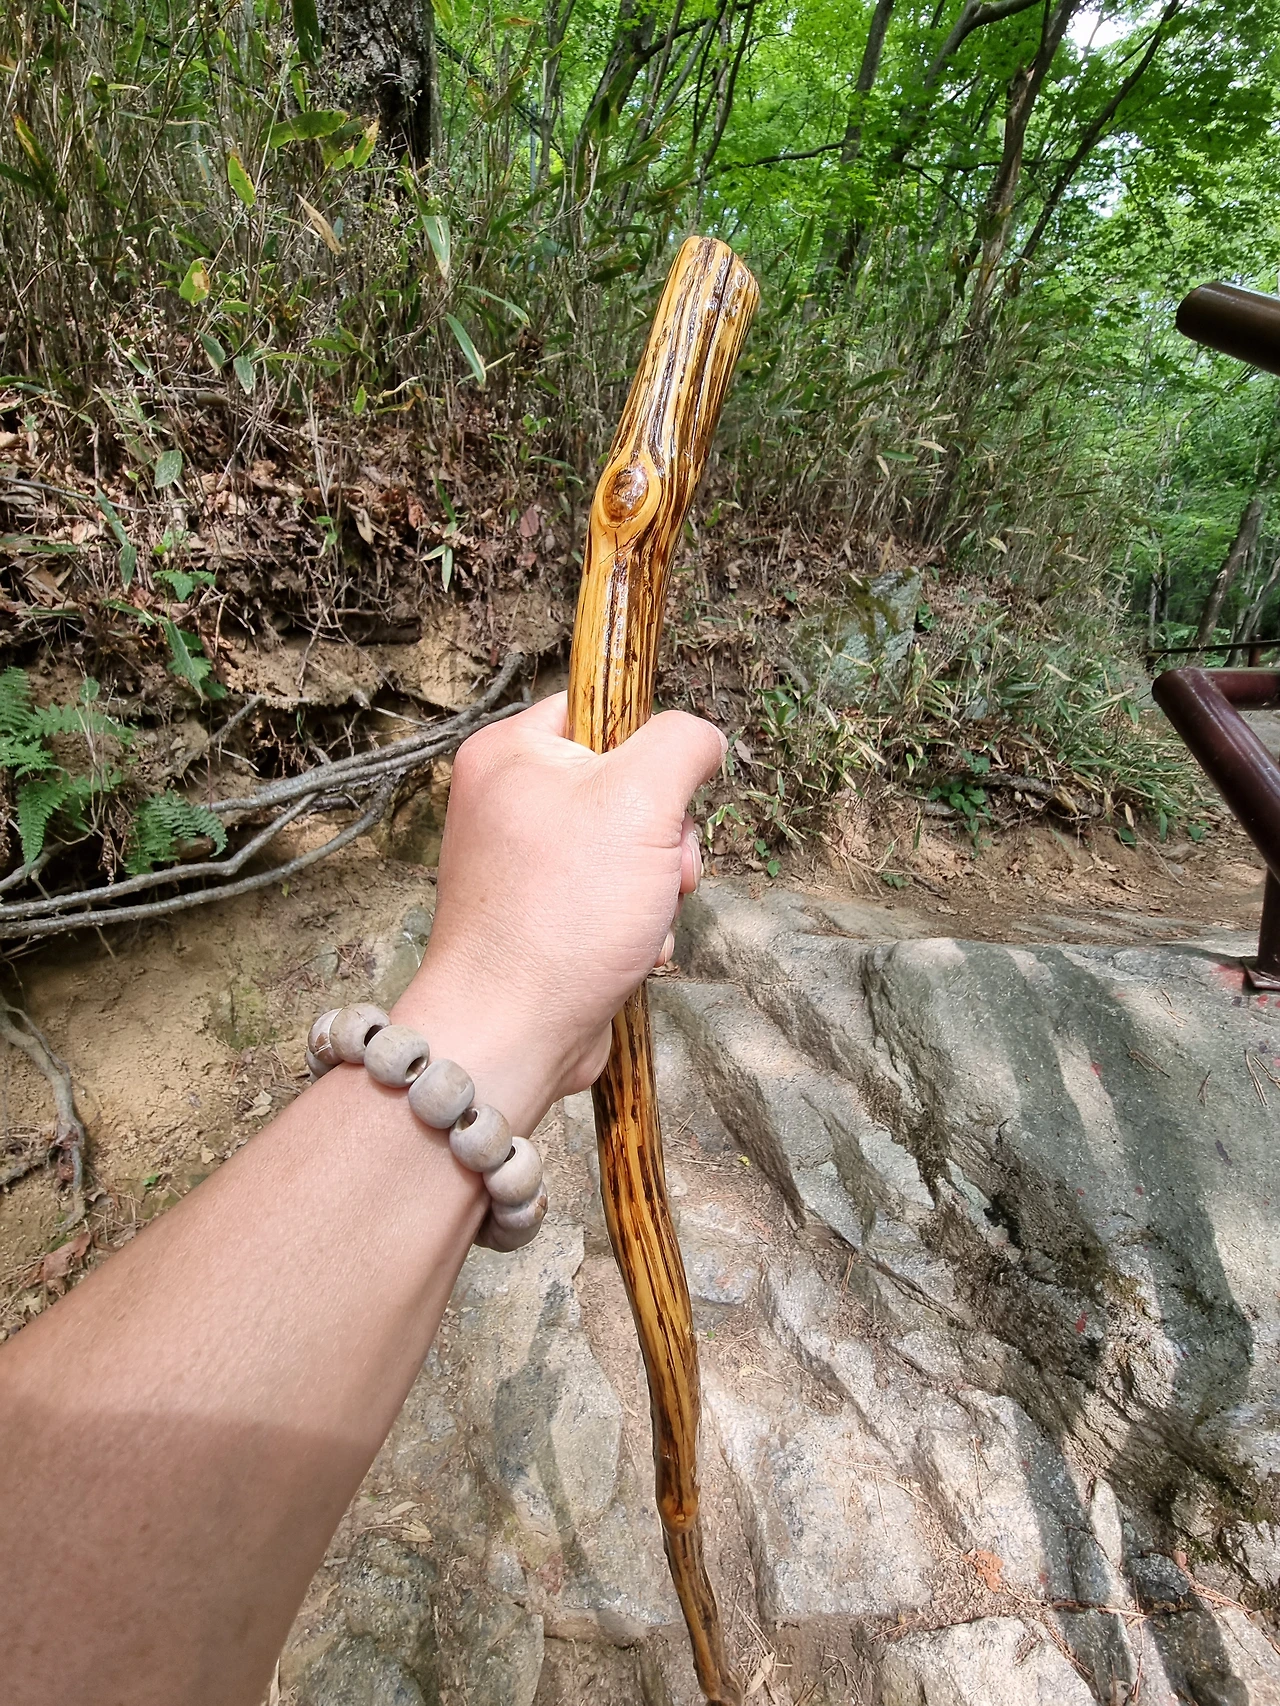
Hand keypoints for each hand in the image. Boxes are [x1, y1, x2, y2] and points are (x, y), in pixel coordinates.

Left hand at [396, 692, 723, 1116]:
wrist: (512, 1032)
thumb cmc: (561, 916)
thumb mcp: (639, 800)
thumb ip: (680, 744)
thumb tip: (702, 739)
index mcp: (509, 752)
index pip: (598, 707)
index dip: (647, 746)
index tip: (665, 790)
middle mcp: (506, 801)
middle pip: (625, 783)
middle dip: (664, 834)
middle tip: (661, 869)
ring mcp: (522, 863)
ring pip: (628, 847)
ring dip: (657, 886)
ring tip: (644, 919)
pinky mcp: (540, 915)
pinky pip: (609, 897)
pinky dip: (634, 924)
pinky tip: (631, 951)